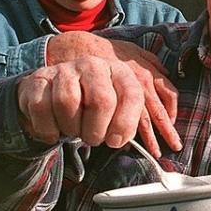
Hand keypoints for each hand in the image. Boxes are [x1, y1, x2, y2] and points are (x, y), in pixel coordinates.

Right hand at [16, 57, 143, 147]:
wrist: (51, 97)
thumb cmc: (90, 110)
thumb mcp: (116, 111)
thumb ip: (135, 122)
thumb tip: (171, 145)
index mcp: (118, 71)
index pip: (132, 94)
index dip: (125, 124)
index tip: (116, 142)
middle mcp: (93, 65)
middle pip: (101, 101)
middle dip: (97, 131)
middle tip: (93, 139)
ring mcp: (64, 70)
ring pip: (68, 104)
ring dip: (71, 129)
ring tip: (73, 131)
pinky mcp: (39, 79)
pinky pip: (41, 109)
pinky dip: (47, 129)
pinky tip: (53, 131)